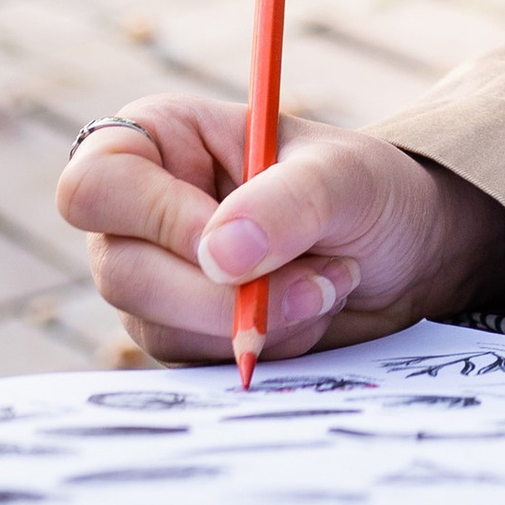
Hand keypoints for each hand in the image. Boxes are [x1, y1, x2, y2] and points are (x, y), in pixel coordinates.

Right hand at [57, 101, 504, 367]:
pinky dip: (260, 348)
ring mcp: (157, 278)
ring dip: (254, 321)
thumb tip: (218, 256)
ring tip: (327, 283)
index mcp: (159, 140)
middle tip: (314, 280)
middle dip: (219, 294)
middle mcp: (141, 212)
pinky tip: (309, 315)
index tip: (231, 246)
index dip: (156, 221)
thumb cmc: (368, 191)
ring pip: (155, 326)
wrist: (408, 255)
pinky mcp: (184, 335)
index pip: (95, 186)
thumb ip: (285, 203)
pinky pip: (194, 364)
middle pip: (118, 271)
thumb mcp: (344, 178)